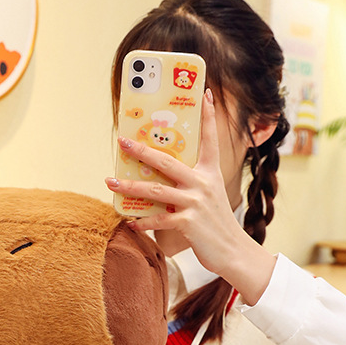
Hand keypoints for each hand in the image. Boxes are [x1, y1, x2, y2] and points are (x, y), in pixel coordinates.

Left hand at [105, 90, 274, 304]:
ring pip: (156, 190)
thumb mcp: (210, 198)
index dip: (208, 116)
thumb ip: (191, 186)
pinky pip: (158, 220)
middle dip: (141, 150)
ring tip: (111, 182)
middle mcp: (202, 184)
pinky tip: (129, 222)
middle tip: (122, 141)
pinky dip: (142, 222)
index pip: (210, 139)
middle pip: (167, 161)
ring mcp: (195, 203)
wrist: (234, 252)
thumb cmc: (217, 225)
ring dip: (130, 187)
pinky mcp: (188, 223)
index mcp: (210, 173)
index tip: (206, 92)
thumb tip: (162, 182)